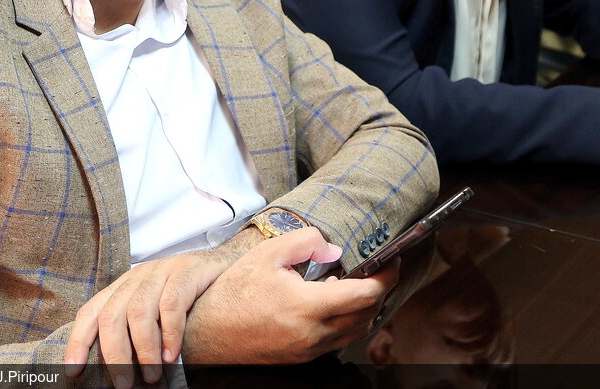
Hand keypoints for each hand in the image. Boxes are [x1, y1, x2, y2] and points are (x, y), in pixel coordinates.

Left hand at [65, 232, 260, 384]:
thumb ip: (134, 329)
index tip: (74, 371)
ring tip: (152, 376)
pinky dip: (169, 334)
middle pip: (112, 316)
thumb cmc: (188, 297)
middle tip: (124, 384)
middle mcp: (137, 277)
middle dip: (114, 355)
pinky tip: (171, 356)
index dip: (78, 341)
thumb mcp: (154, 308)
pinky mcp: (187, 271)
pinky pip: (172, 304)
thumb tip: (118, 368)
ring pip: (139, 312)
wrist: (228, 264)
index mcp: (122, 287)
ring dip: (143, 351)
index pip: (91, 312)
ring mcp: (161, 271)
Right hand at [185, 227, 395, 363]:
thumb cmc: (233, 293)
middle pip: (369, 314)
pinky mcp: (303, 358)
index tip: (393, 260)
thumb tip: (335, 250)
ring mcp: (309, 350)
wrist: (206, 334)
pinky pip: (339, 340)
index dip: (387, 275)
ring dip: (365, 307)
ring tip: (351, 282)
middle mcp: (313, 335)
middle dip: (380, 289)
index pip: (366, 295)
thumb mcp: (268, 254)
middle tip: (379, 267)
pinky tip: (331, 301)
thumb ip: (307, 243)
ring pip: (357, 331)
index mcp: (307, 307)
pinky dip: (347, 320)